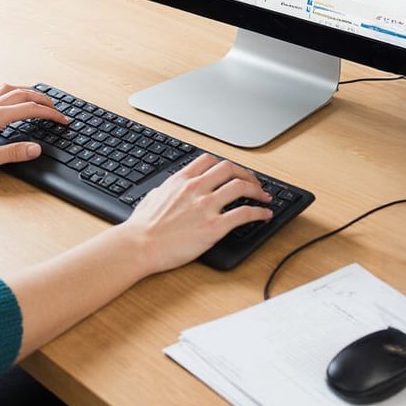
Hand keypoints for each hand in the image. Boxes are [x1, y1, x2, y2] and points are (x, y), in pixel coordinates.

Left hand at [0, 84, 69, 178]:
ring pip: (11, 89)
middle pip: (23, 94)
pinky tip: (12, 99)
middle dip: (44, 100)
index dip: (50, 114)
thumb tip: (36, 148)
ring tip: (40, 99)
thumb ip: (13, 153)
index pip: (30, 109)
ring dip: (29, 91)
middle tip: (58, 110)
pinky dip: (13, 92)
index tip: (64, 121)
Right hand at [123, 152, 273, 274]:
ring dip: (257, 190)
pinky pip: (244, 213)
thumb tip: (170, 189)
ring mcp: (206, 206)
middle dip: (245, 174)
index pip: (209, 161)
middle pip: (229, 169)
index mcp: (181, 179)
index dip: (225, 165)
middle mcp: (196, 188)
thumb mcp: (153, 196)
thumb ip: (167, 189)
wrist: (140, 244)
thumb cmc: (142, 226)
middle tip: (253, 183)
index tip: (232, 172)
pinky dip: (259, 212)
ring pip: (241, 187)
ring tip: (264, 197)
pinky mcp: (214, 227)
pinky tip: (265, 215)